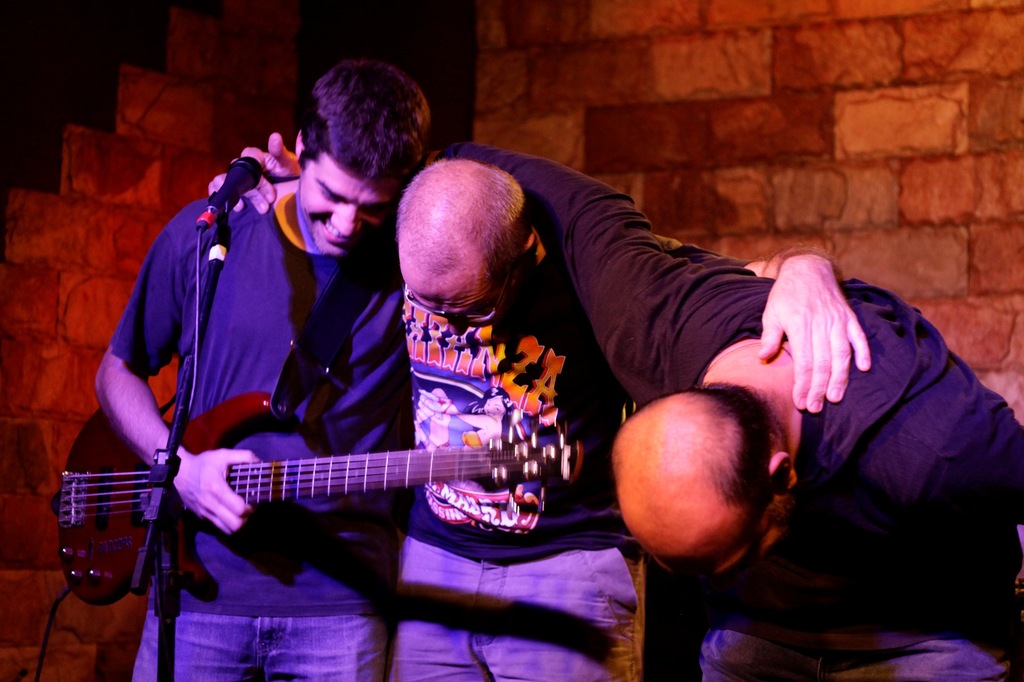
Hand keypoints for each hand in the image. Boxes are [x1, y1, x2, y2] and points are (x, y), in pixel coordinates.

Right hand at [173, 447, 258, 533]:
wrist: (180, 473)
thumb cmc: (203, 464)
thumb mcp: (223, 454)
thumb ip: (244, 456)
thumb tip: (260, 463)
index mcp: (216, 488)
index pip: (239, 509)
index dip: (250, 507)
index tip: (252, 499)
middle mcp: (210, 504)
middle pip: (235, 525)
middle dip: (246, 518)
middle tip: (247, 507)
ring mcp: (205, 512)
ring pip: (228, 530)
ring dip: (238, 523)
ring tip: (240, 512)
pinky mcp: (201, 516)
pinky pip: (218, 527)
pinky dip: (227, 524)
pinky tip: (229, 512)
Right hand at [206, 132, 300, 213]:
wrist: (289, 190)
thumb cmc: (288, 174)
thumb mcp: (288, 165)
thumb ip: (280, 152)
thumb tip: (275, 136)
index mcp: (256, 157)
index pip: (249, 159)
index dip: (259, 179)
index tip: (272, 195)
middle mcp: (243, 165)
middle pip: (238, 175)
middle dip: (251, 193)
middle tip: (265, 207)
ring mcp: (235, 177)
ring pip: (223, 181)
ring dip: (232, 195)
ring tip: (241, 207)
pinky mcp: (230, 188)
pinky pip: (217, 189)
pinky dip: (220, 197)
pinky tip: (233, 207)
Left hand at [759, 254, 870, 411]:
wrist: (807, 268)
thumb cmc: (786, 294)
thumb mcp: (771, 312)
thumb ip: (769, 336)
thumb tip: (763, 358)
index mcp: (800, 325)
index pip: (804, 362)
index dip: (803, 385)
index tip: (801, 402)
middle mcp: (821, 324)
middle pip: (822, 363)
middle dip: (819, 388)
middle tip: (816, 408)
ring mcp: (837, 321)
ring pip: (841, 354)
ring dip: (840, 378)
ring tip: (836, 397)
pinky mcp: (849, 317)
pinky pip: (859, 337)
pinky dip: (863, 352)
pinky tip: (864, 368)